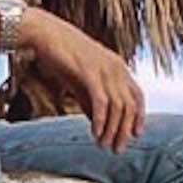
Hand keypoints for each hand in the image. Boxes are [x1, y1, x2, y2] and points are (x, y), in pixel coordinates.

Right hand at [20, 13, 145, 152]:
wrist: (44, 33)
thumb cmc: (62, 56)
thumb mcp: (81, 80)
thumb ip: (91, 99)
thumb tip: (99, 122)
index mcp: (118, 66)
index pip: (137, 96)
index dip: (139, 117)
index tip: (134, 135)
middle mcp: (116, 67)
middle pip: (130, 106)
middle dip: (124, 131)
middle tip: (116, 149)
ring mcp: (104, 68)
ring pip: (118, 107)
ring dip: (112, 130)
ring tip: (104, 145)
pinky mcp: (89, 72)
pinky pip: (101, 102)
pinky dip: (100, 121)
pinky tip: (95, 133)